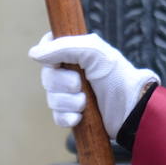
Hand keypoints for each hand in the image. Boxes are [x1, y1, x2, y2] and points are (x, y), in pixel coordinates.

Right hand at [29, 32, 158, 139]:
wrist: (132, 109)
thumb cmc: (117, 76)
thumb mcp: (93, 52)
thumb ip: (63, 47)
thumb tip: (34, 53)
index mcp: (75, 52)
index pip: (47, 47)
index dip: (48, 55)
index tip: (58, 61)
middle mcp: (70, 72)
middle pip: (46, 76)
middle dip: (63, 83)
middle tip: (81, 84)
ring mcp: (71, 94)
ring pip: (51, 98)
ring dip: (69, 102)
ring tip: (86, 102)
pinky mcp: (74, 114)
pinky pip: (57, 117)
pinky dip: (67, 117)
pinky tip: (80, 117)